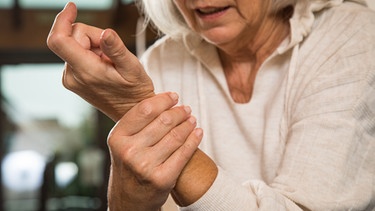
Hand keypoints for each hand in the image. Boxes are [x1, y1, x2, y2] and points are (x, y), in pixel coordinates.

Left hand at [47, 2, 154, 120]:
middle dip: (93, 36)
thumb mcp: (132, 69)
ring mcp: (71, 79)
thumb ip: (117, 50)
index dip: (62, 19)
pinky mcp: (73, 79)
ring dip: (92, 46)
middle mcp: (72, 76)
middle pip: (72, 37)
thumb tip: (105, 33)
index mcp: (85, 71)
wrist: (131, 112)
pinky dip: (90, 53)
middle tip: (112, 52)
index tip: (72, 7)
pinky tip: (104, 65)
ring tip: (110, 63)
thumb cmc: (135, 92)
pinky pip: (77, 54)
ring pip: (75, 45)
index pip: (59, 40)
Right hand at [107, 93, 202, 209]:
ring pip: (176, 135)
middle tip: (186, 109)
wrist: (129, 200)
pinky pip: (184, 152)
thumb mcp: (123, 143)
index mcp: (117, 137)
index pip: (145, 110)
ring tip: (192, 119)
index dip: (163, 100)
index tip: (173, 96)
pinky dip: (194, 139)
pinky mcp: (162, 178)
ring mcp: (145, 166)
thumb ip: (137, 123)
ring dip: (188, 124)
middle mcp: (129, 151)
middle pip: (163, 121)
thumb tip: (163, 99)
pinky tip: (198, 132)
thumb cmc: (129, 166)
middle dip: (179, 112)